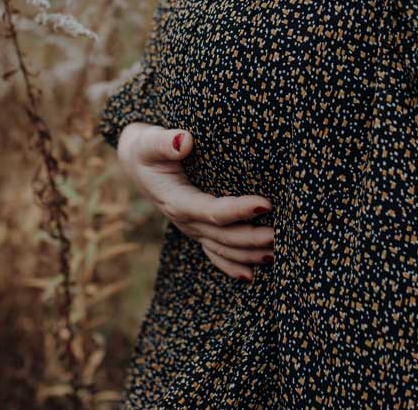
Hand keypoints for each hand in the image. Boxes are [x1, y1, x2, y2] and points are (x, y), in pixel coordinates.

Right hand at [117, 122, 274, 281]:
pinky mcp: (197, 230)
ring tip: (276, 255)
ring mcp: (191, 229)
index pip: (212, 210)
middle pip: (222, 236)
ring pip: (222, 249)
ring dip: (248, 255)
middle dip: (251, 238)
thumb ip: (164, 142)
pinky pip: (214, 254)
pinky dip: (232, 266)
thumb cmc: (147, 149)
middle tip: (279, 235)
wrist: (137, 164)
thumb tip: (185, 140)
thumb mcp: (148, 142)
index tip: (266, 204)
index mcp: (176, 200)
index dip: (238, 211)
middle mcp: (184, 220)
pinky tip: (250, 277)